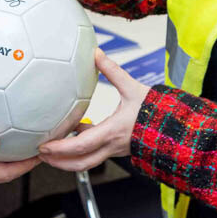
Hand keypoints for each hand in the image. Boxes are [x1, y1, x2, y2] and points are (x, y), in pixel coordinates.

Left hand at [39, 51, 148, 171]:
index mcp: (113, 132)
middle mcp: (112, 146)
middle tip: (41, 155)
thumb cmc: (157, 110)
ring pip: (87, 163)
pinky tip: (73, 134)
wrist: (175, 128)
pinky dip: (80, 150)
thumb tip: (96, 54)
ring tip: (50, 152)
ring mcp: (115, 150)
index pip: (82, 146)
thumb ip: (112, 71)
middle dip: (58, 162)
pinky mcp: (117, 149)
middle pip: (80, 163)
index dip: (60, 148)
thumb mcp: (133, 87)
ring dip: (67, 160)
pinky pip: (95, 154)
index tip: (44, 146)